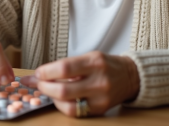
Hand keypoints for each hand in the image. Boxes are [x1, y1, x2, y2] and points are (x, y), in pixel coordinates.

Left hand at [22, 51, 139, 116]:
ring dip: (52, 99)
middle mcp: (99, 81)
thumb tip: (40, 74)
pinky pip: (75, 112)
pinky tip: (59, 99)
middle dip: (44, 87)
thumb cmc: (105, 65)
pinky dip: (63, 106)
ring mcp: (101, 98)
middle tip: (37, 83)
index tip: (37, 73)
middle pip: (63, 90)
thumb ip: (67, 65)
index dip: (46, 72)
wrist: (130, 76)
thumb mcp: (89, 57)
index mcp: (95, 62)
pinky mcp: (100, 109)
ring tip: (48, 91)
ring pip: (68, 105)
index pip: (64, 68)